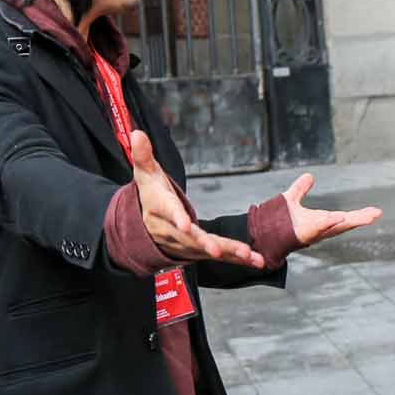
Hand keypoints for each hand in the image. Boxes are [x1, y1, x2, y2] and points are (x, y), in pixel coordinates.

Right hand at [129, 130, 263, 267]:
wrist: (144, 226)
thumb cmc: (150, 194)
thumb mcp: (145, 172)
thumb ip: (143, 154)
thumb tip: (137, 133)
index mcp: (159, 208)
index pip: (168, 211)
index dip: (176, 218)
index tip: (185, 225)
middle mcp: (171, 229)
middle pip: (190, 237)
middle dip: (206, 244)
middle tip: (218, 251)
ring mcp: (185, 243)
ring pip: (206, 249)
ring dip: (228, 253)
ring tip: (249, 255)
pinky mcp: (198, 250)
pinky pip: (219, 256)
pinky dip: (237, 258)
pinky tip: (256, 260)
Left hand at [281, 175, 381, 247]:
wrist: (263, 234)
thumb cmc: (277, 222)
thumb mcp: (291, 199)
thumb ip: (300, 188)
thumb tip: (309, 176)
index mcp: (320, 220)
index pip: (344, 218)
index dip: (359, 215)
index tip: (375, 212)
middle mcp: (319, 228)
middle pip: (345, 224)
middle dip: (361, 219)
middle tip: (377, 214)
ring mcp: (313, 232)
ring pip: (336, 227)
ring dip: (350, 222)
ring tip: (368, 218)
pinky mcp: (304, 233)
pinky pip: (318, 228)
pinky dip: (329, 222)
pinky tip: (339, 217)